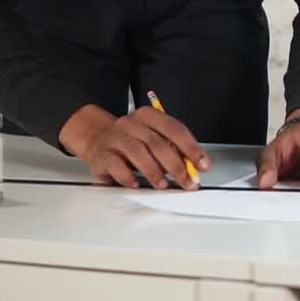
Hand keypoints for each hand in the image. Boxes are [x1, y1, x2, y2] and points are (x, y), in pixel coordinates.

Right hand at [60, 103, 209, 190]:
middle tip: (186, 180)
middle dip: (176, 165)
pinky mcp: (101, 155)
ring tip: (164, 185)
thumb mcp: (153, 139)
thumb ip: (172, 149)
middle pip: (157, 142)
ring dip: (155, 171)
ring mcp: (114, 138)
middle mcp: (131, 123)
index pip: (175, 129)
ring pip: (138, 152)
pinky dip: (129, 177)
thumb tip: (193, 167)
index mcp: (148, 116)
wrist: (97, 139)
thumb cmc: (132, 141)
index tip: (202, 164)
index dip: (191, 148)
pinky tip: (137, 184)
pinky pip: (117, 166)